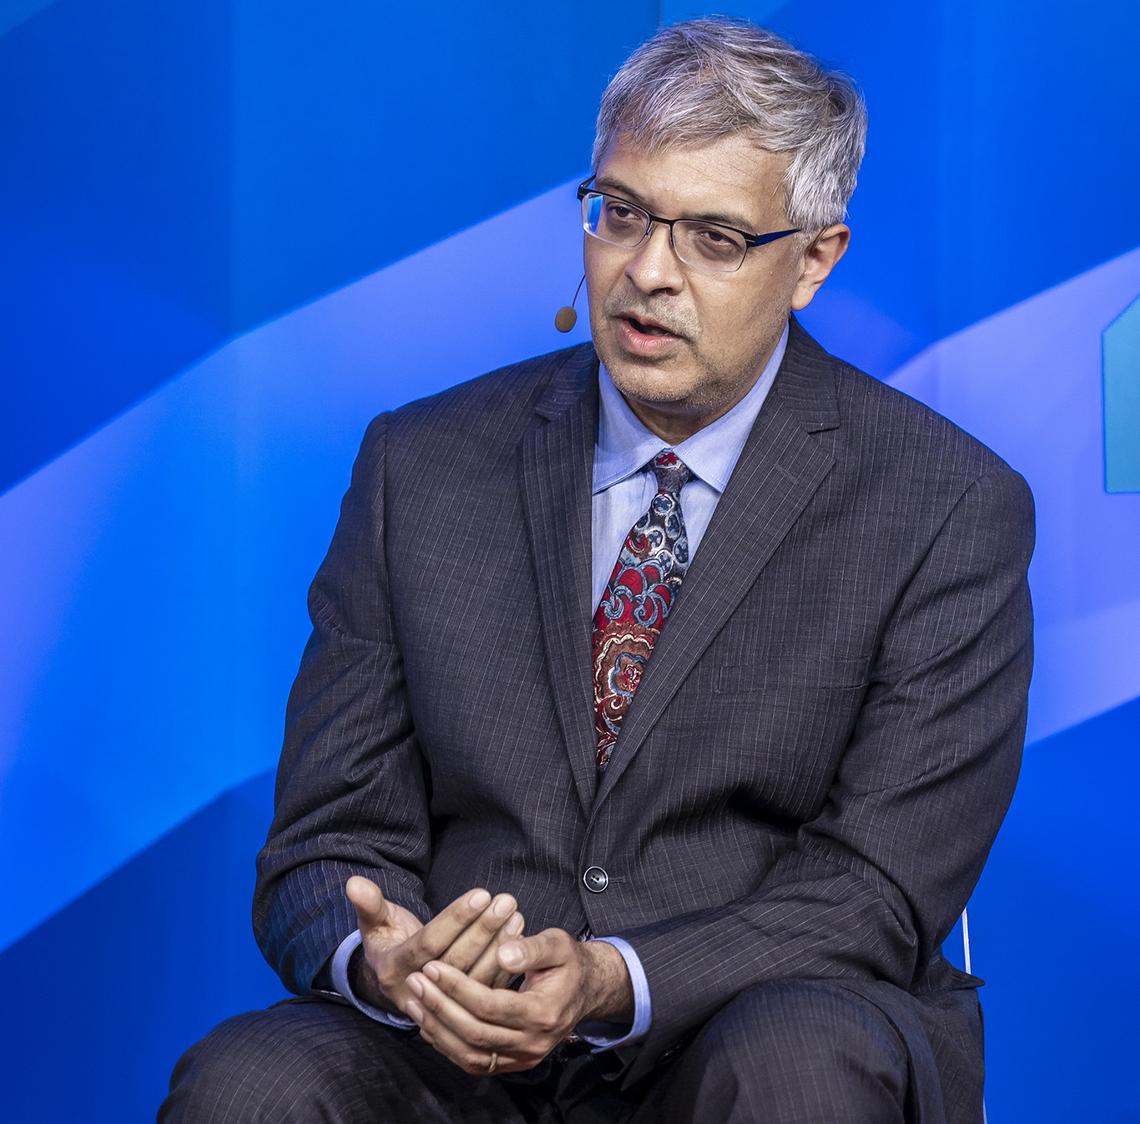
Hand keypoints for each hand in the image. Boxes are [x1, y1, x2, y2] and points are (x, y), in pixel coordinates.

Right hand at [345, 876, 523, 1015]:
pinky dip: (505, 964)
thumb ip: (369, 905)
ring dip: (499, 946)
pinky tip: (519, 936)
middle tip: (506, 901)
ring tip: (516, 915)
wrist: (396, 981)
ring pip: (474, 978)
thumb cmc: (389, 941)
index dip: (455, 919)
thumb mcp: (375, 923)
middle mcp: (417, 992)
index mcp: (394, 970)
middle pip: (455, 961)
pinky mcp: (461, 1009)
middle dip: (483, 929)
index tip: (481, 893)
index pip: (429, 943)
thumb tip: (354, 882)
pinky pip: (486, 988)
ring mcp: (441, 1005)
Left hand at [401, 928, 633, 1074]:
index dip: (457, 987)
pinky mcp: (512, 1063)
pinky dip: (447, 1044)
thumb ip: (531, 948)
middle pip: (474, 1033)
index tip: (433, 965)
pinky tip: (428, 1021)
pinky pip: (474, 1062)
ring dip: (437, 1029)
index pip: (489, 1005)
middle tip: (415, 980)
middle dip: (439, 1006)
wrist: (585, 989)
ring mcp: (523, 1058)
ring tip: (413, 1000)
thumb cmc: (568, 961)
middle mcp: (533, 1043)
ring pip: (469, 1054)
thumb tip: (503, 953)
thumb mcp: (557, 944)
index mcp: (543, 1013)